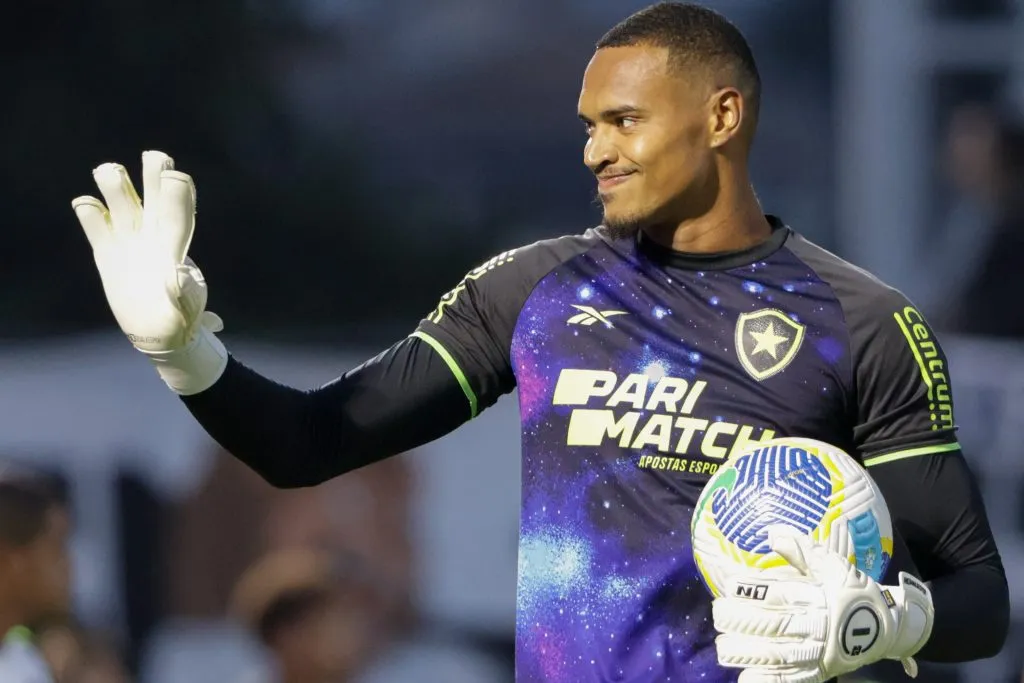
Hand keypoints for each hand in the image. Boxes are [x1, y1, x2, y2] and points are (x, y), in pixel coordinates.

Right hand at [72, 151, 226, 393]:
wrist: (160, 330)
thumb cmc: (181, 318)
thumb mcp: (186, 310)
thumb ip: (184, 293)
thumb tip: (179, 275)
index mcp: (176, 248)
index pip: (178, 214)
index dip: (177, 196)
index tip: (176, 177)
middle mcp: (154, 237)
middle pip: (154, 197)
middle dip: (154, 175)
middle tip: (155, 156)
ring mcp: (130, 242)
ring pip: (123, 203)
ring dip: (115, 185)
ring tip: (107, 170)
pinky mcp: (108, 252)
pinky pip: (96, 225)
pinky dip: (89, 213)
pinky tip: (85, 204)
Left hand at [711, 526, 933, 682]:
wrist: (886, 627)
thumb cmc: (853, 591)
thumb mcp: (834, 564)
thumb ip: (802, 549)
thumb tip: (772, 532)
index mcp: (816, 597)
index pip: (778, 594)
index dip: (751, 591)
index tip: (728, 587)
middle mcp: (814, 625)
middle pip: (771, 626)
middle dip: (740, 622)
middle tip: (718, 615)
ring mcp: (816, 652)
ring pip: (776, 655)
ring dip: (746, 652)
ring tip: (723, 647)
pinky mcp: (818, 672)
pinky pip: (790, 680)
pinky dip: (767, 680)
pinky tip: (745, 678)